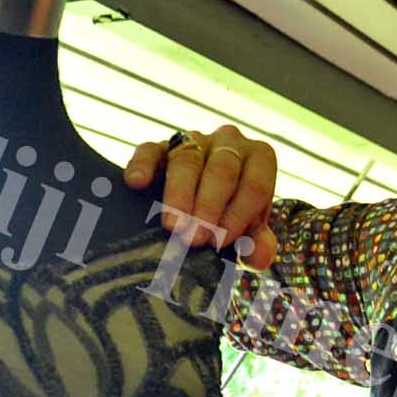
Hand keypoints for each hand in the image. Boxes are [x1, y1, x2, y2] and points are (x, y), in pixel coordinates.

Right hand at [122, 125, 279, 270]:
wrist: (205, 204)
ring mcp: (194, 140)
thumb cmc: (233, 215)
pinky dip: (142, 165)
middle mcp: (229, 142)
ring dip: (179, 195)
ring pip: (187, 160)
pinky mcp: (160, 146)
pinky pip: (149, 149)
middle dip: (208, 206)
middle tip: (195, 239)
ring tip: (172, 225)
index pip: (254, 185)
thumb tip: (259, 256)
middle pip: (222, 170)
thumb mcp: (250, 230)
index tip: (221, 242)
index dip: (239, 215)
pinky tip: (136, 183)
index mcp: (259, 158)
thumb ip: (258, 243)